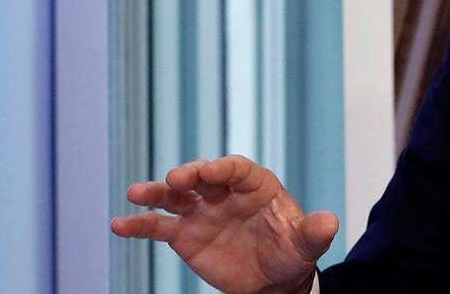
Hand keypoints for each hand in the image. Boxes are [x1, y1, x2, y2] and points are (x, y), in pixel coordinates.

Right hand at [111, 155, 338, 293]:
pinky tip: (119, 224)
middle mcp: (225, 192)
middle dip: (190, 174)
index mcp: (256, 185)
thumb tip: (330, 222)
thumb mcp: (305, 245)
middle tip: (176, 178)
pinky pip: (158, 226)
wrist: (272, 282)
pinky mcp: (184, 235)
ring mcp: (202, 211)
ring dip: (157, 192)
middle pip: (203, 176)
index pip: (238, 170)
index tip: (211, 171)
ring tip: (137, 193)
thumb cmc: (291, 253)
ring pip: (176, 195)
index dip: (224, 168)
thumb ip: (314, 232)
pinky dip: (139, 224)